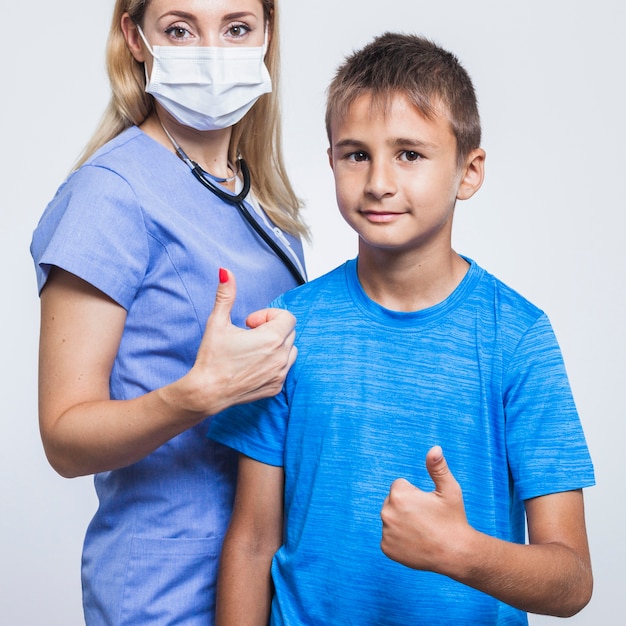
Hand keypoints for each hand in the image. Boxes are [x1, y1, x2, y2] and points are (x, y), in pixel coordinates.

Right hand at [181, 268, 296, 414]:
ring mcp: (280, 374)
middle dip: (271, 329)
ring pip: (290, 350)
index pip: (287, 317)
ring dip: (276, 346)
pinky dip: (274, 363)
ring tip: (252, 350)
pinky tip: (253, 365)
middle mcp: (282, 357)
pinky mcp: (277, 387)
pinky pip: (285, 368)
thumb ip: (226, 295)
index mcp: (272, 338)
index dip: (268, 315)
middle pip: (289, 332)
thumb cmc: (212, 357)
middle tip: (248, 335)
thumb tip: (225, 271)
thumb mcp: (217, 322)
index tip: (250, 323)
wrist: (207, 392)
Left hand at [380, 446, 470, 573]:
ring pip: (392, 519)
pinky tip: (416, 543)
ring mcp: (385, 532)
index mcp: (399, 494)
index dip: (415, 494)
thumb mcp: (449, 490)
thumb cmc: (453, 519)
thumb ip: (438, 467)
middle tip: (426, 519)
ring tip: (422, 531)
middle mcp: (387, 512)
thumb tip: (435, 448)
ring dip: (402, 522)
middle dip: (406, 506)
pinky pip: (390, 537)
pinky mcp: (386, 548)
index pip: (400, 486)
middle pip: (393, 501)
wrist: (456, 554)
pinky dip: (399, 539)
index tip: (428, 505)